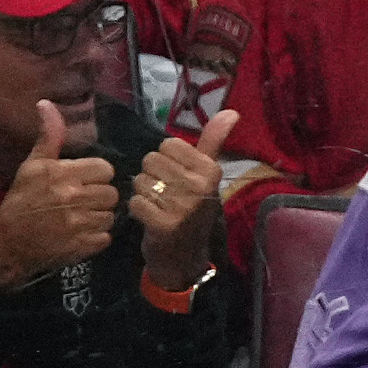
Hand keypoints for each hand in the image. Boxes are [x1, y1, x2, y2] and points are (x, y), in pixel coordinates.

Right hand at [0, 100, 118, 287]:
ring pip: (111, 215)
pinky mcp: (84, 245)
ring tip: (78, 218)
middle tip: (81, 202)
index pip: (106, 169)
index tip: (83, 181)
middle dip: (99, 197)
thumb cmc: (21, 200)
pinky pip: (106, 236)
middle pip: (112, 193)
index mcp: (62, 174)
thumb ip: (48, 137)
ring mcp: (80, 223)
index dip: (97, 176)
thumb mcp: (32, 165)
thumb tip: (46, 103)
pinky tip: (78, 234)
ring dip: (98, 217)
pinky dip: (96, 237)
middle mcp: (73, 197)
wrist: (8, 242)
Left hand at [128, 108, 234, 282]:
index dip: (166, 160)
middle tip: (167, 194)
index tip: (178, 177)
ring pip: (140, 181)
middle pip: (151, 161)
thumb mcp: (206, 175)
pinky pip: (134, 202)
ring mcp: (183, 207)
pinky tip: (151, 218)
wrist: (186, 256)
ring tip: (159, 206)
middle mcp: (200, 187)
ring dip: (144, 193)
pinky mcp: (164, 225)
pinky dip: (138, 210)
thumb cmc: (193, 208)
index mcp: (211, 171)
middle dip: (153, 176)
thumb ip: (214, 142)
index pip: (167, 145)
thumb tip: (232, 111)